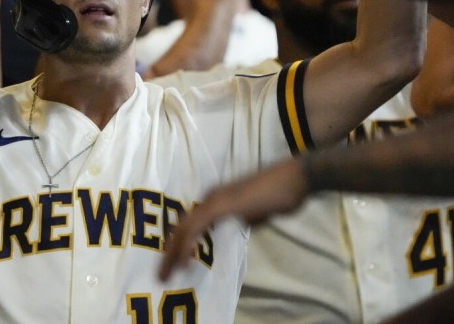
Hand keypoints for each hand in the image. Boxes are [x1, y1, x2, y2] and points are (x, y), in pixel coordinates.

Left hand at [158, 158, 308, 280]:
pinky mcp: (221, 205)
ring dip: (173, 253)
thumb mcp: (254, 214)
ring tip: (166, 274)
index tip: (173, 264)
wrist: (292, 180)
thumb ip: (240, 221)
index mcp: (216, 199)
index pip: (190, 224)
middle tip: (162, 274)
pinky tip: (184, 262)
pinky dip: (187, 246)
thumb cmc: (278, 195)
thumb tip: (234, 229)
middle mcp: (210, 197)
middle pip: (181, 226)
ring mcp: (214, 199)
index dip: (178, 244)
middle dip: (169, 252)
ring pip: (184, 228)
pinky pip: (196, 227)